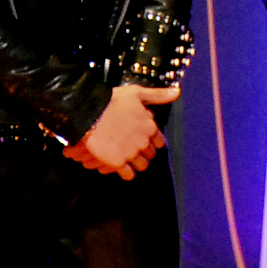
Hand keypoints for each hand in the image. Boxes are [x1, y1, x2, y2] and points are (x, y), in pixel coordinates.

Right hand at [63, 85, 179, 179]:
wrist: (89, 112)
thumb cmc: (111, 100)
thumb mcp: (136, 92)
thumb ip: (158, 95)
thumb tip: (176, 92)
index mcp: (149, 126)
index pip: (159, 141)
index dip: (152, 139)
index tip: (144, 136)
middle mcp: (143, 142)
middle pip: (151, 154)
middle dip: (144, 151)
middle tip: (134, 145)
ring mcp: (131, 154)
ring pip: (142, 166)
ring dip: (137, 162)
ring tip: (128, 156)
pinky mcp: (118, 163)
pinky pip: (129, 175)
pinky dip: (126, 172)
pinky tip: (121, 165)